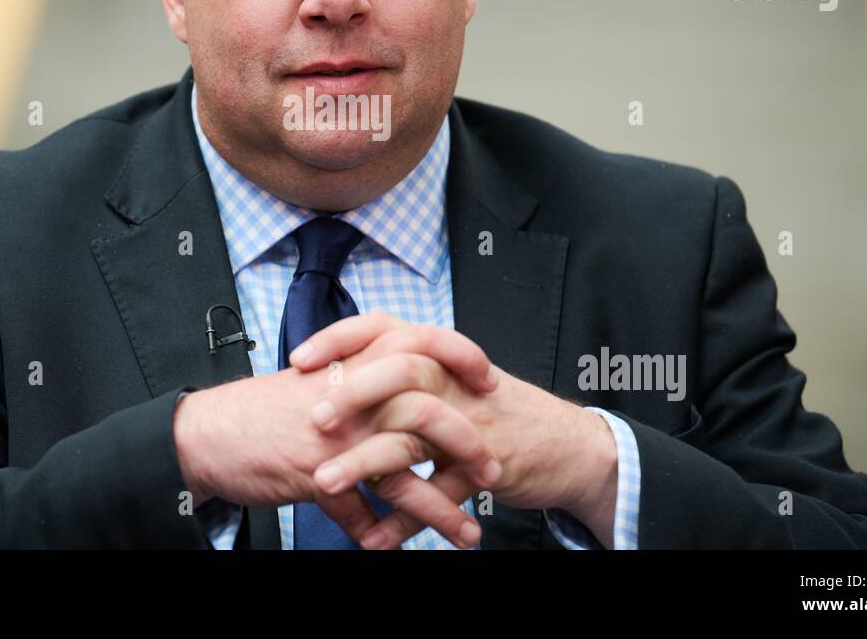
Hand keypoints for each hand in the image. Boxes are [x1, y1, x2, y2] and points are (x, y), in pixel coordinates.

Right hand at [172, 341, 500, 548]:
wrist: (207, 432)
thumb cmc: (263, 408)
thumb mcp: (317, 380)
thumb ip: (362, 380)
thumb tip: (401, 389)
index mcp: (354, 362)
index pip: (422, 341)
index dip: (461, 355)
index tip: (490, 379)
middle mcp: (350, 395)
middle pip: (427, 411)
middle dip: (469, 444)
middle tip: (492, 470)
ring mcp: (335, 436)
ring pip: (403, 473)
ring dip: (440, 509)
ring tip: (467, 534)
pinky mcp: (315, 473)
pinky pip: (360, 512)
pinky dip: (379, 535)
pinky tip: (390, 550)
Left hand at [291, 311, 619, 547]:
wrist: (567, 445)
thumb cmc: (497, 411)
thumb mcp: (451, 377)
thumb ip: (402, 369)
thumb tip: (341, 371)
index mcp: (438, 354)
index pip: (385, 326)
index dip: (341, 338)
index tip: (300, 358)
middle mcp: (453, 380)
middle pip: (401, 370)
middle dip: (353, 392)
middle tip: (314, 418)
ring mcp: (470, 422)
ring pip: (413, 436)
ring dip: (365, 463)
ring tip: (324, 483)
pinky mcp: (485, 465)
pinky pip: (438, 494)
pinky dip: (405, 520)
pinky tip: (375, 540)